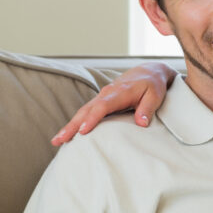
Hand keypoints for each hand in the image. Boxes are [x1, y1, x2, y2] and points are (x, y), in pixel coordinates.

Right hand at [51, 62, 175, 145]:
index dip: (93, 118)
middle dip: (72, 125)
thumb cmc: (153, 85)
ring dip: (70, 125)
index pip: (103, 106)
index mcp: (120, 92)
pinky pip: (86, 111)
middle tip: (59, 140)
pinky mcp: (101, 100)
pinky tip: (68, 134)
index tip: (83, 131)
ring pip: (83, 111)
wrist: (149, 71)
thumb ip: (147, 109)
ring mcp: (102, 96)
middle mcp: (107, 93)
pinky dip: (76, 122)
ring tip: (57, 140)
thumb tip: (142, 123)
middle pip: (87, 109)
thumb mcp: (155, 96)